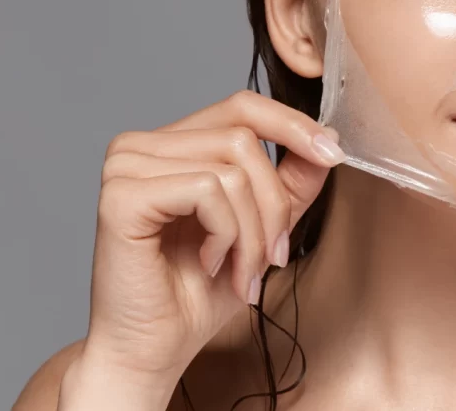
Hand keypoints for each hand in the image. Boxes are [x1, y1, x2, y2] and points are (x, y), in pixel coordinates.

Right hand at [73, 91, 344, 397]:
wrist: (153, 350)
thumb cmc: (198, 293)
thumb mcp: (262, 227)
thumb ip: (290, 181)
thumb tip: (326, 141)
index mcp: (170, 144)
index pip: (242, 106)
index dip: (293, 124)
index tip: (334, 152)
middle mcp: (140, 145)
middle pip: (243, 138)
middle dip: (274, 204)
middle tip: (273, 256)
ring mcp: (125, 166)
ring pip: (232, 168)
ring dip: (253, 230)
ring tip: (242, 270)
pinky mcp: (121, 195)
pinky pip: (207, 190)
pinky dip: (226, 234)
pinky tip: (210, 263)